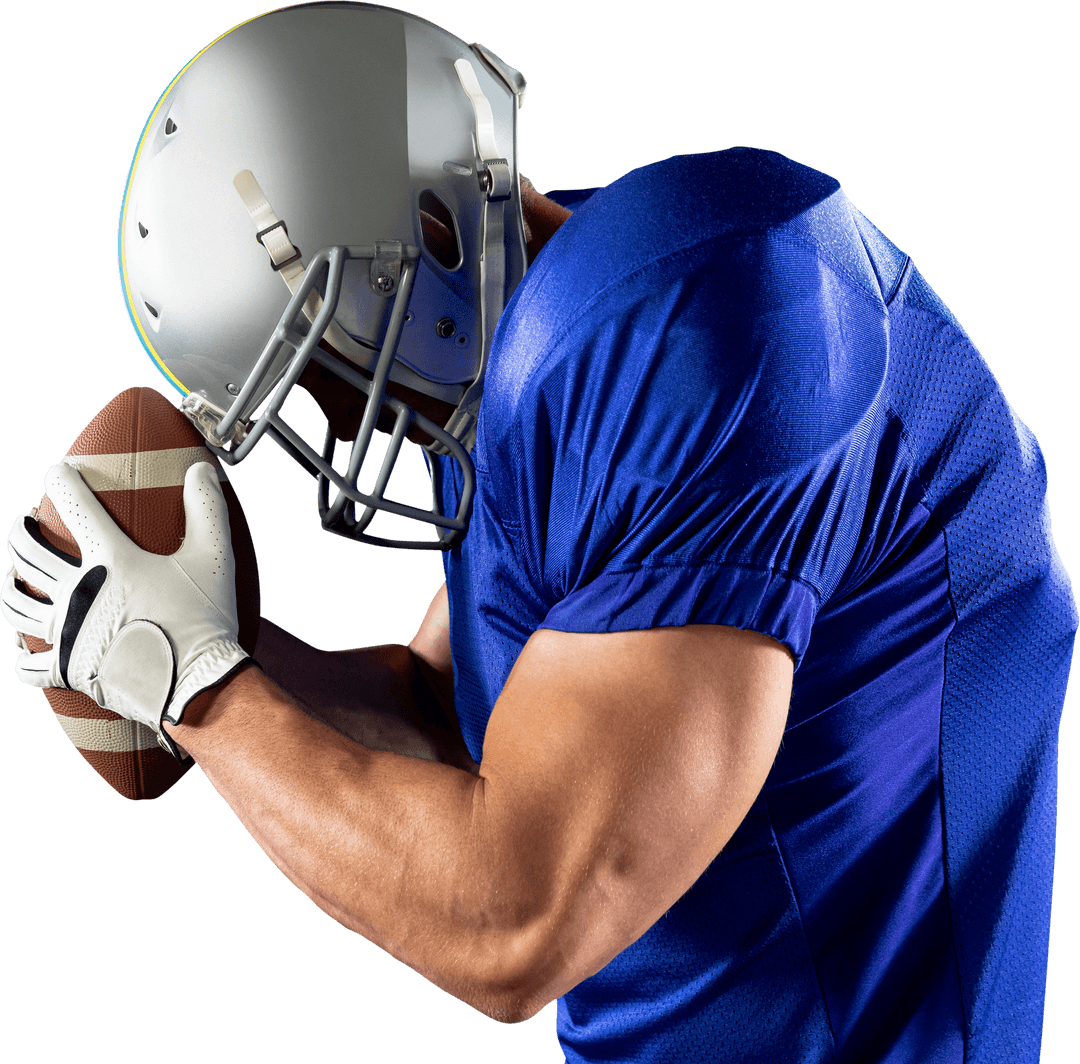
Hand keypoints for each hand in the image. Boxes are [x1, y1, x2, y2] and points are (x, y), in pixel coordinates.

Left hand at [2, 462, 248, 757]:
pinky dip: (24, 656)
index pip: (77, 508)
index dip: (62, 482)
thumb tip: (202, 469)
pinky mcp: (68, 669)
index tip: (56, 473)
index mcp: (111, 561)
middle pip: (30, 554)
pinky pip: (30, 663)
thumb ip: (207, 509)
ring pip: (18, 604)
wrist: (197, 685)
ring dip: (10, 587)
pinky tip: (25, 652)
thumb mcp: (215, 558)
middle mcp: (79, 592)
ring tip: (13, 581)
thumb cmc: (206, 619)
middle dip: (21, 532)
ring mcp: (68, 632)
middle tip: (24, 526)